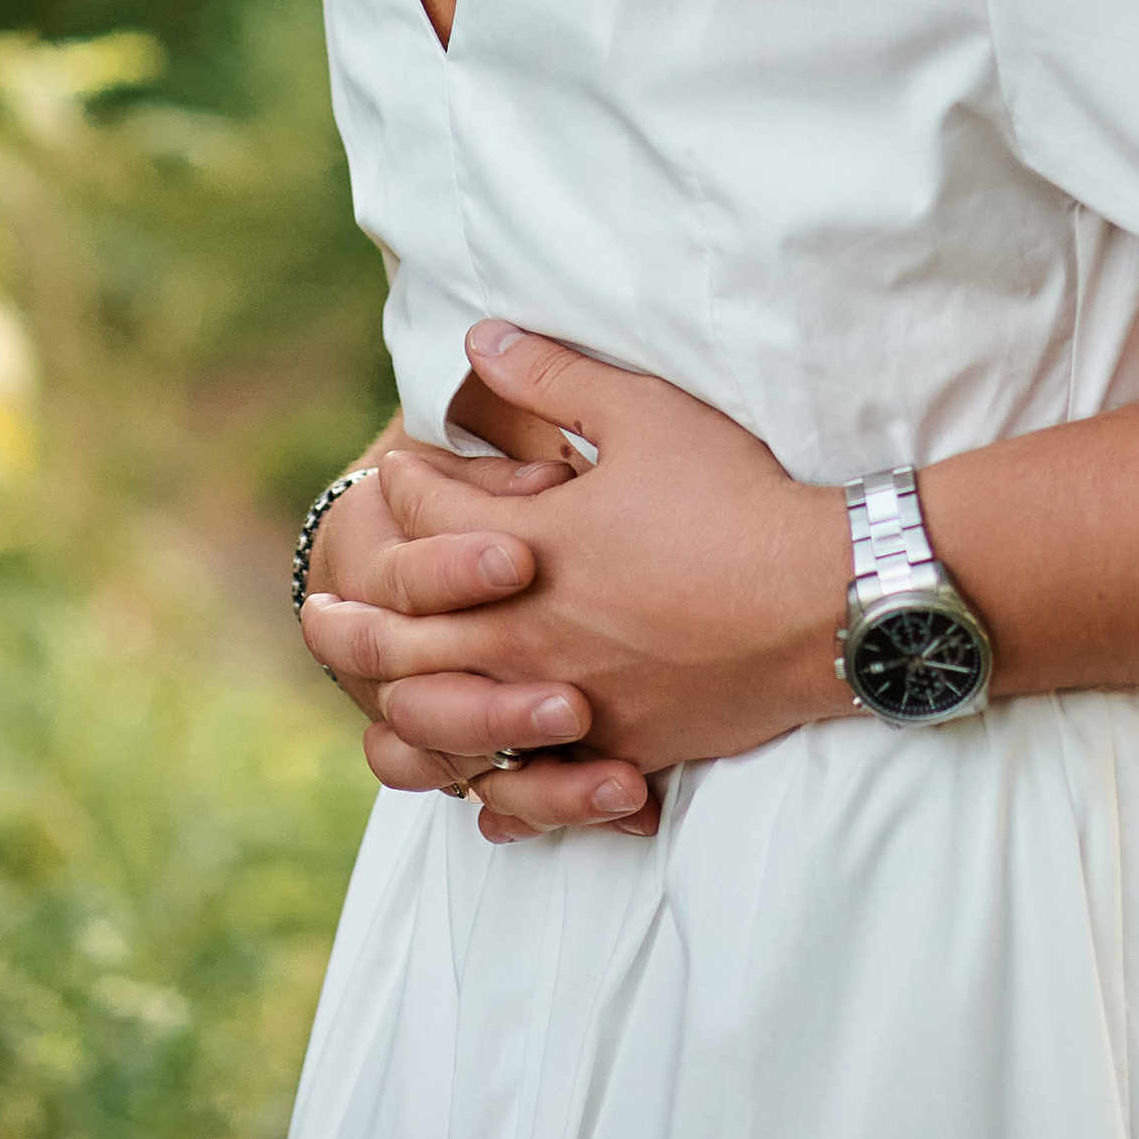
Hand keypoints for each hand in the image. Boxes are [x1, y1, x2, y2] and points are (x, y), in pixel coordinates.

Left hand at [300, 323, 846, 835]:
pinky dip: (499, 792)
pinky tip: (480, 801)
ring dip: (402, 709)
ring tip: (373, 705)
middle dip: (355, 621)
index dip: (407, 486)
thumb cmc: (735, 498)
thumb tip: (478, 336)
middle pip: (409, 637)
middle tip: (315, 615)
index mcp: (528, 550)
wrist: (822, 600)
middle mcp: (531, 634)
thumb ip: (552, 377)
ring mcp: (573, 701)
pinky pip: (538, 787)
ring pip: (455, 722)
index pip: (431, 516)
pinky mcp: (622, 748)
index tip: (398, 470)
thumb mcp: (645, 413)